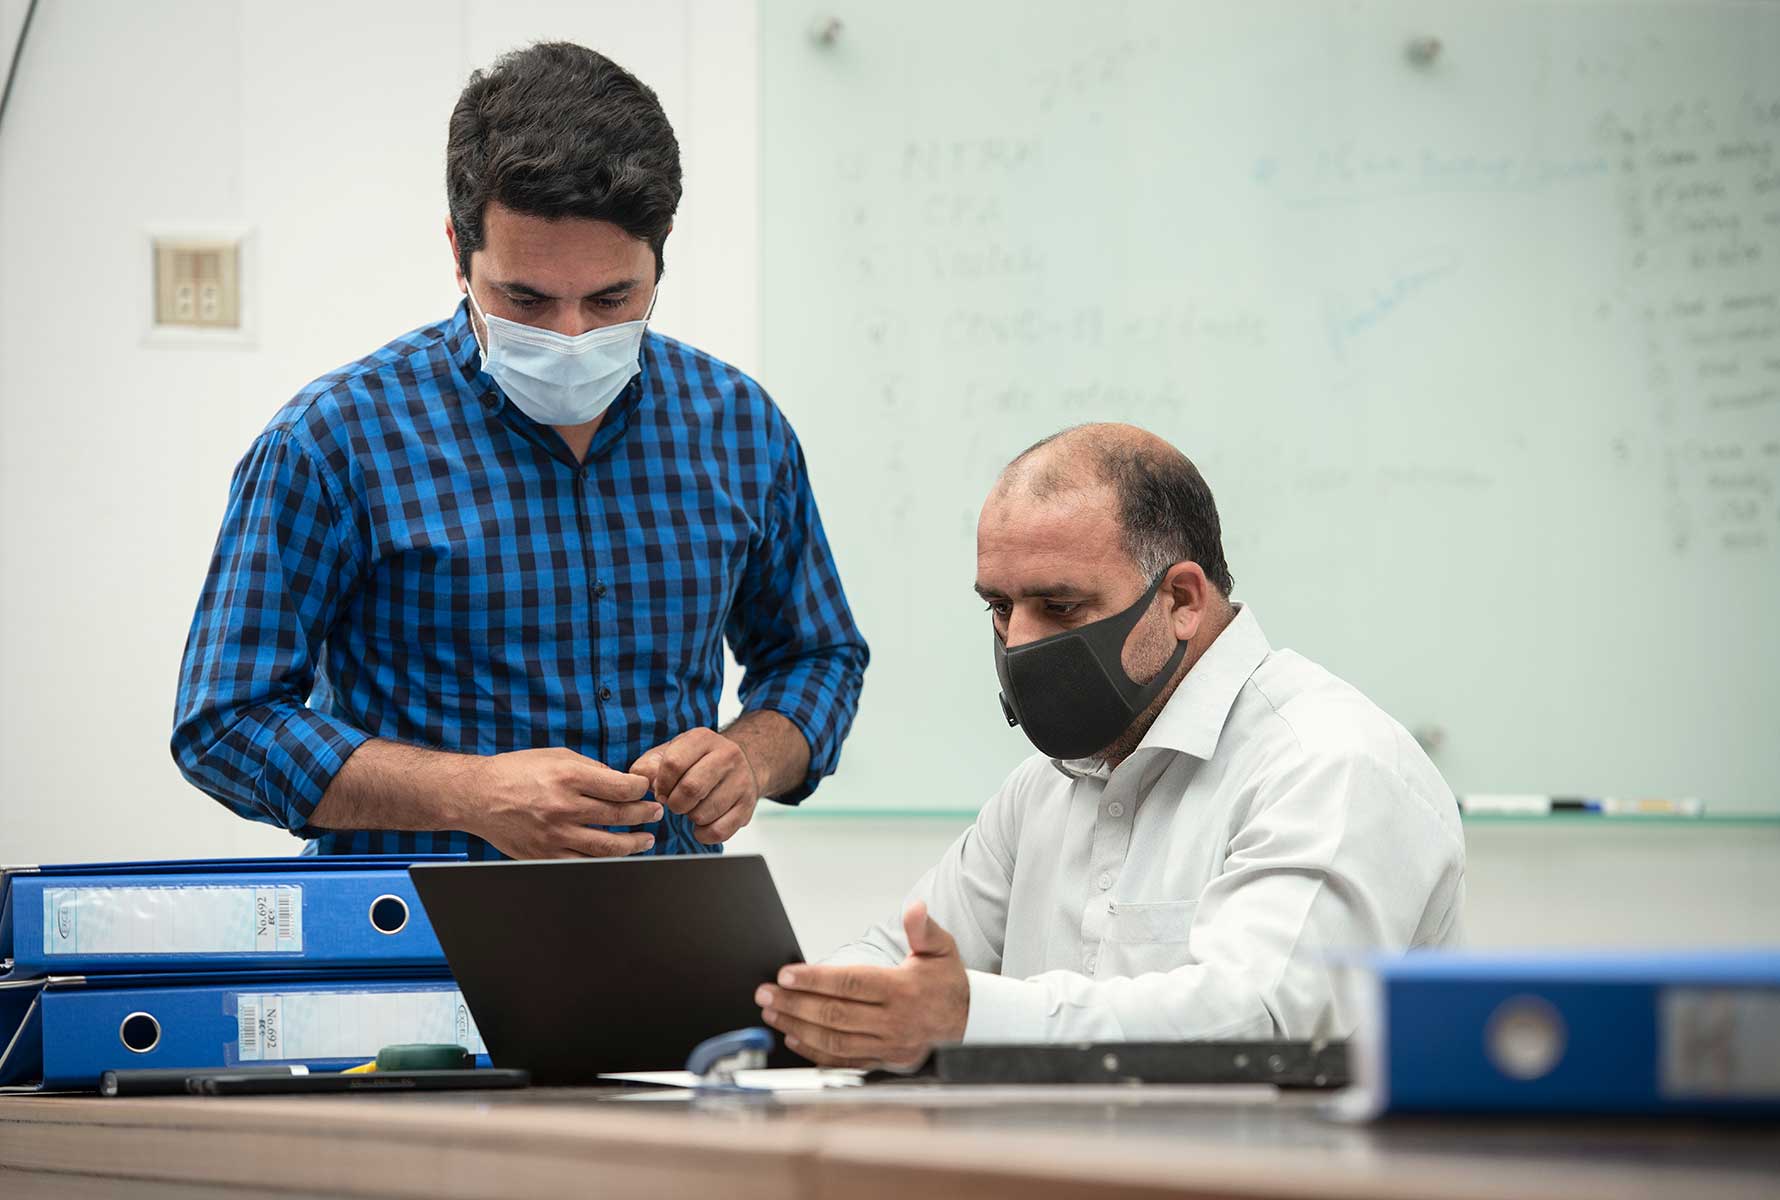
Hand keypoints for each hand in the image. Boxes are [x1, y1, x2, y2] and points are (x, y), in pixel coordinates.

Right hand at [464, 747, 659, 858]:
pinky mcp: (544, 855)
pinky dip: (605, 860)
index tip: (646, 789)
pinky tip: (618, 855)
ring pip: (607, 846)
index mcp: (568, 777)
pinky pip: (584, 862)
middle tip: (656, 813)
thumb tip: (622, 781)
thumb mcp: (556, 756)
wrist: (476, 795)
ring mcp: (554, 835)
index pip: (621, 787)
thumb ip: (591, 768)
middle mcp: (563, 807)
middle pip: (619, 816)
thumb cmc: (517, 771)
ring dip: (634, 843)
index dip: (641, 789)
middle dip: (645, 815)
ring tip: (647, 839)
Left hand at [631, 728, 761, 844]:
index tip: (662, 791)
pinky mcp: (748, 805)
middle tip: (675, 803)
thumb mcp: (669, 754)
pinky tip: (703, 823)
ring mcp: (741, 780)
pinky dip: (704, 834)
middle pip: (691, 789)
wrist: (739, 765)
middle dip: (675, 804)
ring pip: (704, 813)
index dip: (661, 784)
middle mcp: (727, 755)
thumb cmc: (697, 762)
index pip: (673, 763)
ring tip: (693, 808)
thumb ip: (648, 766)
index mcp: (702, 738)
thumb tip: (642, 781)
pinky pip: (719, 831)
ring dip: (690, 818)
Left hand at [755, 902, 969, 1069]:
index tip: (786, 975)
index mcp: (902, 990)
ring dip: (797, 1027)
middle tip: (765, 993)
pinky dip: (814, 1052)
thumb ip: (924, 928)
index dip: (816, 980)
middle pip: (835, 1014)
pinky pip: (842, 1061)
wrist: (967, 1022)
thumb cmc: (946, 982)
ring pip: (833, 1040)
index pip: (851, 984)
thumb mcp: (942, 948)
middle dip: (795, 1003)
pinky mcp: (882, 1062)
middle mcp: (893, 1021)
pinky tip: (792, 1038)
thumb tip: (915, 908)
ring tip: (771, 1012)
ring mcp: (886, 1045)